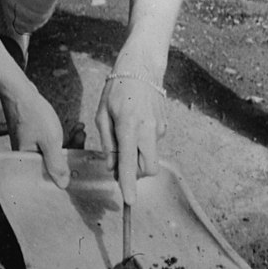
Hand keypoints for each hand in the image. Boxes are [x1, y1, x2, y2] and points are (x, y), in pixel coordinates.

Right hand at [0, 84, 73, 188]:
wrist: (18, 91)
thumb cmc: (32, 115)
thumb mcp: (50, 141)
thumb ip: (57, 164)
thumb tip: (63, 185)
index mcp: (27, 162)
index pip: (50, 175)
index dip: (67, 170)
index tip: (81, 161)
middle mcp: (25, 156)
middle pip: (53, 162)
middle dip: (71, 151)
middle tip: (82, 138)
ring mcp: (28, 145)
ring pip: (53, 150)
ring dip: (69, 141)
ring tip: (80, 130)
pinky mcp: (31, 135)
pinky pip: (49, 141)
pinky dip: (61, 135)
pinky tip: (73, 127)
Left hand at [95, 71, 166, 205]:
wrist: (142, 68)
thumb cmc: (117, 89)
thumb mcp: (103, 114)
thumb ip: (107, 143)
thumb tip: (112, 167)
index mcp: (129, 126)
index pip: (130, 162)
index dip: (129, 183)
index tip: (130, 201)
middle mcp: (148, 130)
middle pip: (148, 168)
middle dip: (136, 174)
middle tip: (121, 162)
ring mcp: (160, 129)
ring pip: (150, 157)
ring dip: (138, 155)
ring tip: (126, 131)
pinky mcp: (165, 127)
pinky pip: (152, 145)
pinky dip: (142, 143)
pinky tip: (135, 124)